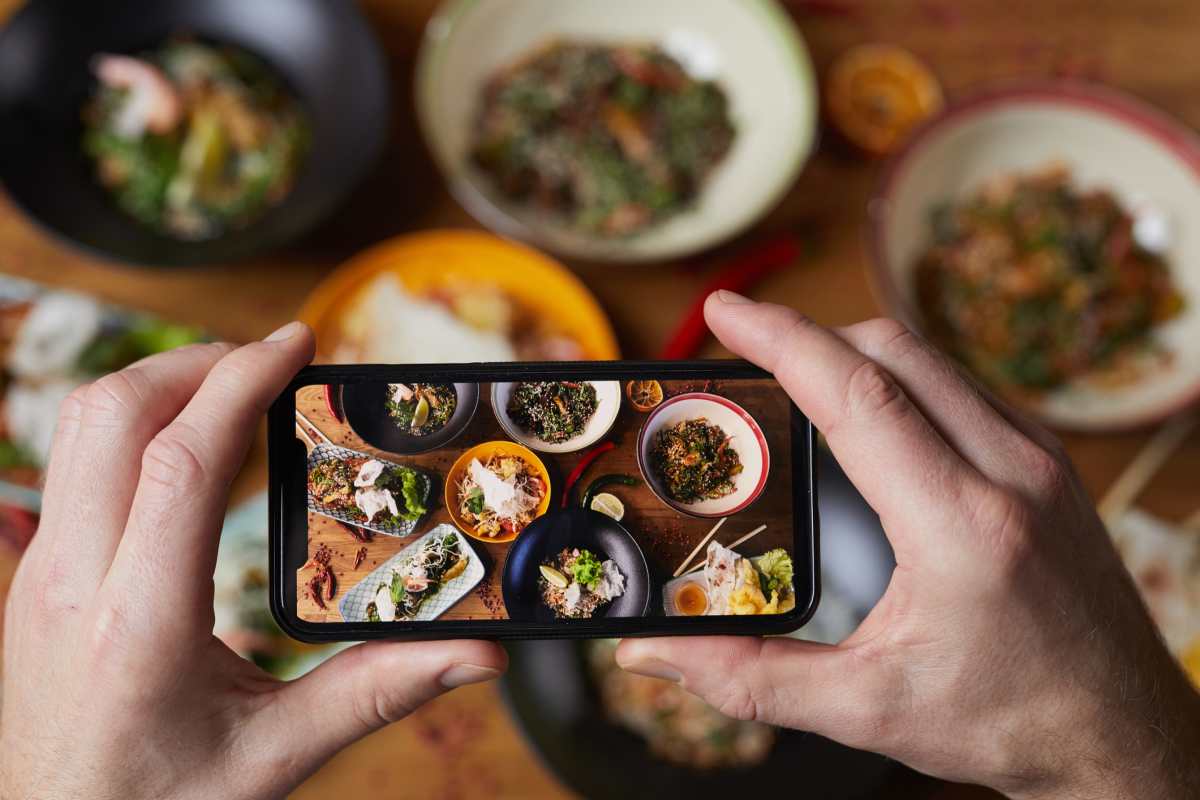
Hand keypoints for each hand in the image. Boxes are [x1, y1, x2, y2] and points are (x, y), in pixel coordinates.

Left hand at [0, 323, 505, 799]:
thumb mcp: (273, 757)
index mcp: (138, 623)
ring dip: (153, 386)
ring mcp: (35, 578)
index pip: (181, 460)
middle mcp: (70, 584)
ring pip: (73, 431)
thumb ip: (377, 692)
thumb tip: (478, 655)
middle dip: (193, 361)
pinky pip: (61, 469)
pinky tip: (172, 445)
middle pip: (109, 414)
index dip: (241, 380)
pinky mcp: (27, 582)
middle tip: (269, 361)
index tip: (297, 341)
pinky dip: (122, 429)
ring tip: (231, 388)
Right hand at [618, 292, 1199, 798]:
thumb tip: (653, 651)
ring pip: (929, 358)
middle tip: (740, 344)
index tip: (724, 310)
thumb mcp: (867, 709)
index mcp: (962, 527)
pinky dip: (897, 377)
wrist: (1121, 734)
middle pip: (893, 349)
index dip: (782, 339)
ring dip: (853, 350)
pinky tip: (862, 412)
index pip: (858, 394)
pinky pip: (959, 386)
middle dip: (807, 332)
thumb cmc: (1007, 721)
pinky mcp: (1046, 461)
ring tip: (788, 373)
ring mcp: (1037, 459)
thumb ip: (748, 677)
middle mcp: (1011, 472)